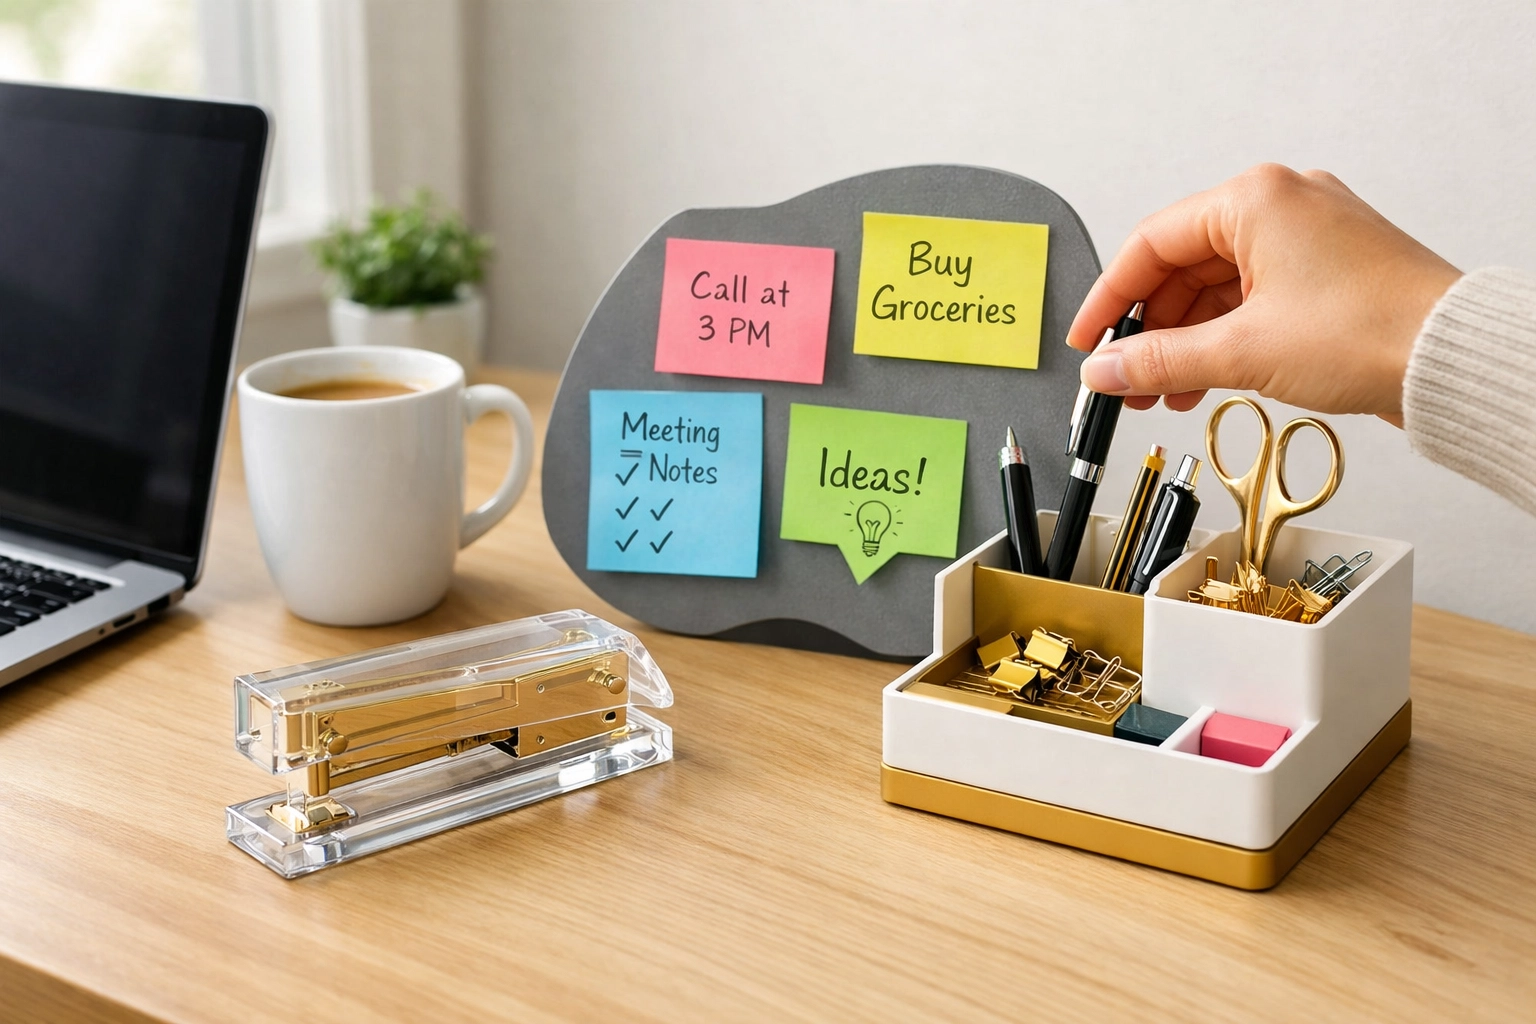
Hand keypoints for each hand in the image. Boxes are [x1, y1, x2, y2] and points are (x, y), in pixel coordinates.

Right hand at [1067, 164, 1462, 422]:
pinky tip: (1205, 379)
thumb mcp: (1240, 351)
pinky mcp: (1328, 271)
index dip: (1110, 298)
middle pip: (1183, 266)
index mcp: (1254, 200)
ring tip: (1163, 393)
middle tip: (1125, 379)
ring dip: (1185, 341)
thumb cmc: (1370, 332)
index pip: (1151, 243)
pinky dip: (1223, 337)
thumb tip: (1104, 369)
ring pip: (1218, 287)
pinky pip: (1253, 298)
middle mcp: (1281, 205)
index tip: (1088, 342)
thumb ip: (1157, 360)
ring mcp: (1308, 237)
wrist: (1452, 360)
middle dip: (1150, 329)